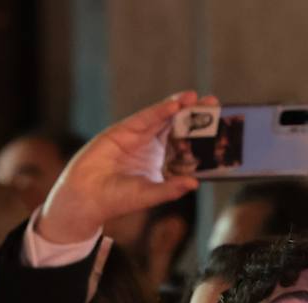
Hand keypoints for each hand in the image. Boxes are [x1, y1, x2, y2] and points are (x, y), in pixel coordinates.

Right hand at [35, 90, 216, 244]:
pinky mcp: (123, 130)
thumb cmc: (117, 199)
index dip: (202, 137)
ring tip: (197, 98)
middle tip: (214, 103)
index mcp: (162, 164)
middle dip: (195, 116)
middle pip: (178, 127)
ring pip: (163, 118)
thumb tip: (195, 183)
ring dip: (180, 107)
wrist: (87, 196)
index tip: (220, 128)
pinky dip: (159, 111)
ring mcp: (139, 137)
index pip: (186, 146)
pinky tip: (174, 105)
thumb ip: (171, 189)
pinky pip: (145, 118)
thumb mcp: (149, 194)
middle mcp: (153, 148)